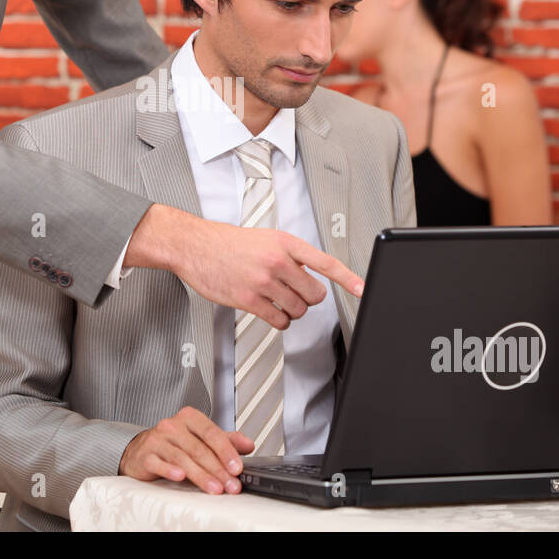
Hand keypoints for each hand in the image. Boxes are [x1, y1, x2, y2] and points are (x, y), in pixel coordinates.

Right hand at [119, 407, 252, 493]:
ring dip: (201, 475)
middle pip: (199, 449)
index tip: (237, 467)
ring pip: (182, 458)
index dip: (226, 451)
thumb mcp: (201, 438)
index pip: (212, 433)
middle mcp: (173, 425)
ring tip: (215, 488)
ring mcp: (157, 439)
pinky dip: (170, 470)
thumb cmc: (174, 443)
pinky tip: (180, 477)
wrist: (143, 449)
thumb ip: (226, 440)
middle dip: (218, 469)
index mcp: (190, 417)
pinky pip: (159, 463)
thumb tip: (248, 444)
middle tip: (230, 484)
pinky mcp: (146, 455)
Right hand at [125, 204, 364, 329]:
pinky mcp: (248, 300)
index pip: (324, 262)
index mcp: (285, 242)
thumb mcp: (265, 238)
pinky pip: (280, 320)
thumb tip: (310, 276)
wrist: (195, 246)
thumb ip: (290, 255)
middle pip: (314, 294)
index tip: (363, 288)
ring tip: (276, 299)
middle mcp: (277, 261)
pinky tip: (269, 310)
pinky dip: (279, 320)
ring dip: (292, 310)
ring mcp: (263, 281)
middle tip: (293, 293)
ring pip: (298, 309)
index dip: (347, 278)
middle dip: (308, 298)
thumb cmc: (228, 242)